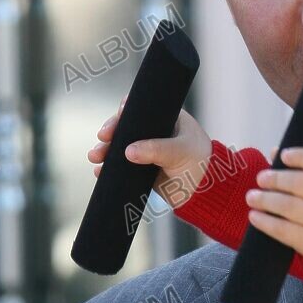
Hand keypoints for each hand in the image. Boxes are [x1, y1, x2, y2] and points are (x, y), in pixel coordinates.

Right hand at [87, 97, 213, 210]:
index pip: (142, 109)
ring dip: (105, 150)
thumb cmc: (202, 164)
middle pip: (127, 127)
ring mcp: (149, 150)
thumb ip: (156, 150)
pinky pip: (122, 165)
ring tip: (96, 157)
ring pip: (121, 146)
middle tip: (103, 138)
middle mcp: (157, 132)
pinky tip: (100, 171)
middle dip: (111, 132)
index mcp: (170, 118)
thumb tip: (128, 151)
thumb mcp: (181, 152)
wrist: (206, 194)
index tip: (116, 120)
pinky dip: (110, 168)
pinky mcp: (143, 168)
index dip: (125, 112)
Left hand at [246, 147, 302, 259]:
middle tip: (261, 178)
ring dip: (265, 200)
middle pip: (302, 184)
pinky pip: (284, 230)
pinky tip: (254, 216)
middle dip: (277, 179)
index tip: (283, 155)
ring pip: (290, 207)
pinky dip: (265, 222)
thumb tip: (274, 152)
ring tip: (251, 197)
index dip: (301, 156)